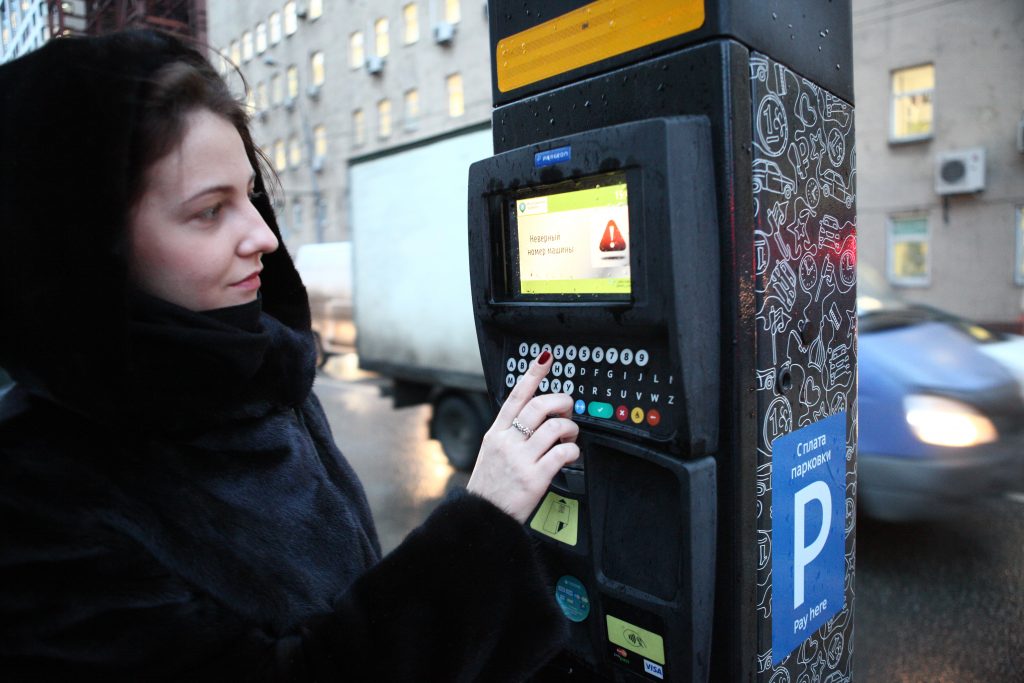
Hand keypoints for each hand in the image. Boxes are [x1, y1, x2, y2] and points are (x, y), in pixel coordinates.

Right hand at [466, 352, 579, 522]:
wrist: (483, 516)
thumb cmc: (490, 485)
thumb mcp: (491, 451)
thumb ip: (510, 433)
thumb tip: (536, 416)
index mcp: (496, 432)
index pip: (516, 395)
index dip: (533, 374)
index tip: (546, 358)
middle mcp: (507, 442)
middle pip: (539, 406)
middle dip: (561, 402)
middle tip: (567, 409)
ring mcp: (520, 459)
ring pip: (555, 428)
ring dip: (570, 429)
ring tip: (569, 437)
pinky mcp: (534, 478)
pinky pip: (563, 454)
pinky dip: (573, 451)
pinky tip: (570, 455)